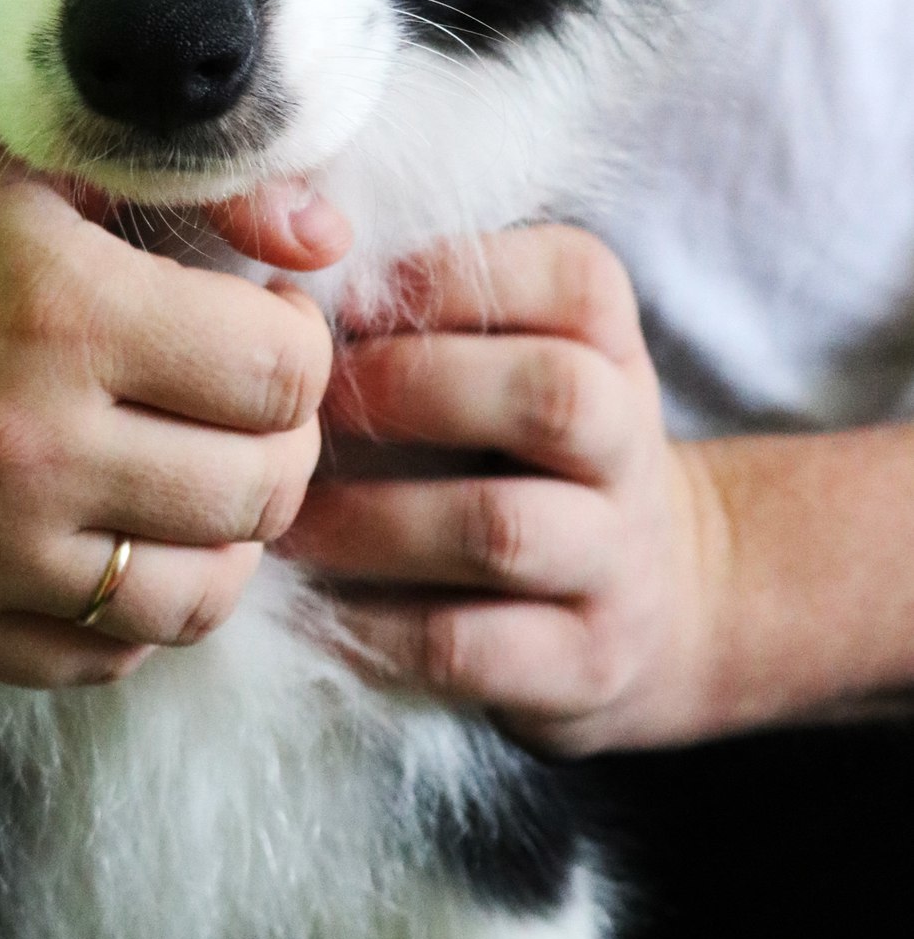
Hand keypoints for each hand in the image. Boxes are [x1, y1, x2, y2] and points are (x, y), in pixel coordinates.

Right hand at [0, 68, 344, 688]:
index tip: (259, 316)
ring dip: (224, 540)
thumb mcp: (30, 134)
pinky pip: (91, 659)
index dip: (298, 341)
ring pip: (193, 601)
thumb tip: (329, 244)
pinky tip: (111, 531)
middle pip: (258, 495)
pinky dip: (130, 609)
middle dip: (280, 442)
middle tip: (242, 399)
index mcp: (59, 305)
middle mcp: (19, 442)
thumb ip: (204, 183)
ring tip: (194, 474)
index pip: (284, 377)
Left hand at [280, 224, 730, 754]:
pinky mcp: (584, 663)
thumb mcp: (516, 361)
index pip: (575, 279)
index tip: (343, 299)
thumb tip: (285, 274)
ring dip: (370, 521)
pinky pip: (469, 645)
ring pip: (502, 529)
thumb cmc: (526, 455)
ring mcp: (619, 561)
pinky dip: (374, 626)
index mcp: (612, 346)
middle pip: (552, 396)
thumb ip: (434, 311)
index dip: (450, 277)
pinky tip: (312, 608)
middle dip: (410, 390)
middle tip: (307, 410)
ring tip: (287, 520)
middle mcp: (631, 444)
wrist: (653, 603)